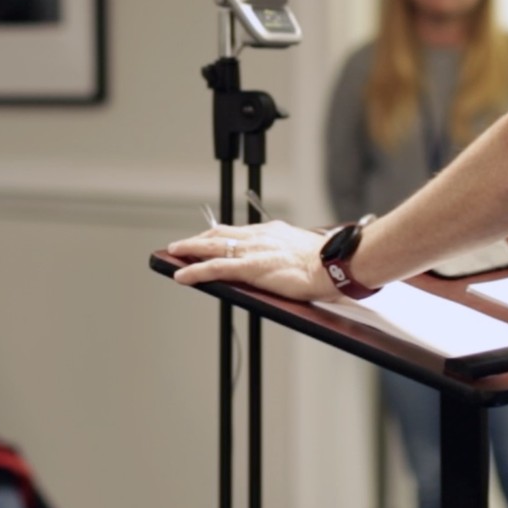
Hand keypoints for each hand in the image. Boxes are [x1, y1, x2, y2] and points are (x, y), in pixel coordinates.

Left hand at [166, 220, 340, 302]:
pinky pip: (214, 268)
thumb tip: (285, 263)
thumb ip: (287, 253)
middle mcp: (258, 237)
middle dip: (198, 239)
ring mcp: (252, 251)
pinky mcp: (249, 268)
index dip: (219, 235)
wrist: (332, 264)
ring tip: (174, 253)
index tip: (209, 237)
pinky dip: (195, 271)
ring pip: (211, 247)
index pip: (238, 231)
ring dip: (190, 250)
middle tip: (183, 244)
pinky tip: (182, 276)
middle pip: (219, 234)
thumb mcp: (303, 250)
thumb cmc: (326, 262)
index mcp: (272, 232)